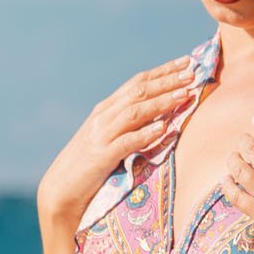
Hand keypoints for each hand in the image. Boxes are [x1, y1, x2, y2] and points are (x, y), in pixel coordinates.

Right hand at [37, 59, 196, 229]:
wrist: (60, 190)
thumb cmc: (89, 168)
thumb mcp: (109, 140)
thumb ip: (129, 127)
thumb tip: (161, 119)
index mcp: (106, 110)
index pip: (138, 83)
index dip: (163, 71)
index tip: (187, 62)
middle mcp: (103, 116)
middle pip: (140, 91)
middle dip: (168, 80)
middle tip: (193, 71)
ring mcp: (101, 135)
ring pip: (135, 111)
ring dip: (162, 102)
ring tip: (185, 95)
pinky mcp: (102, 156)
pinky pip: (127, 142)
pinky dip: (146, 134)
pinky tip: (164, 129)